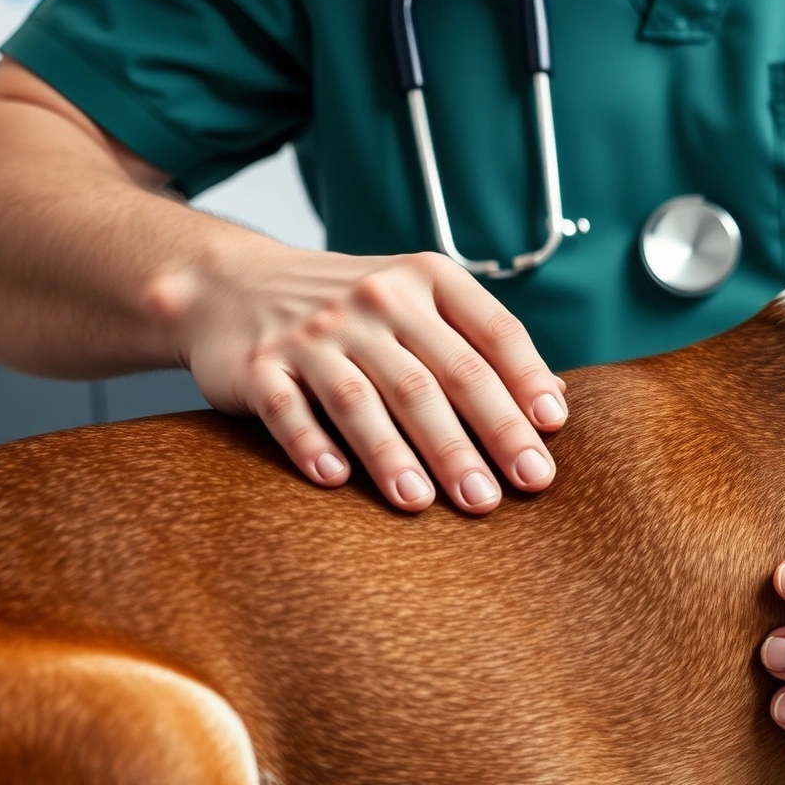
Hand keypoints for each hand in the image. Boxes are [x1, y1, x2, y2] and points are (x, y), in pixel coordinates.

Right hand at [166, 245, 565, 512]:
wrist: (233, 283)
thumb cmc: (350, 309)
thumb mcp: (420, 303)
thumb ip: (481, 345)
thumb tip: (552, 406)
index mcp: (426, 281)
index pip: (490, 332)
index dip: (524, 382)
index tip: (549, 433)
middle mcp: (374, 301)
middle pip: (437, 376)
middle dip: (481, 437)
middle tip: (515, 488)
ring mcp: (313, 334)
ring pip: (365, 398)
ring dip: (399, 455)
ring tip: (428, 504)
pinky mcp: (258, 366)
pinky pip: (287, 409)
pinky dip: (311, 444)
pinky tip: (336, 481)